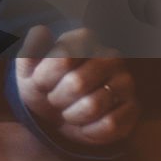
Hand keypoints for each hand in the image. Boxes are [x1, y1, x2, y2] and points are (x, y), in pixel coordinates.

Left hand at [15, 25, 139, 145]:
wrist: (55, 114)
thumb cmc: (43, 86)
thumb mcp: (26, 69)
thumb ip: (29, 49)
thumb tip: (41, 30)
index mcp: (83, 39)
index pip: (62, 57)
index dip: (44, 77)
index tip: (40, 82)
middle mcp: (111, 56)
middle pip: (77, 83)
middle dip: (57, 98)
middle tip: (55, 99)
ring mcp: (125, 82)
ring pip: (93, 106)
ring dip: (71, 115)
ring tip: (69, 110)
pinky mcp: (133, 108)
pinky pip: (109, 125)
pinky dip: (88, 130)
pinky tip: (84, 123)